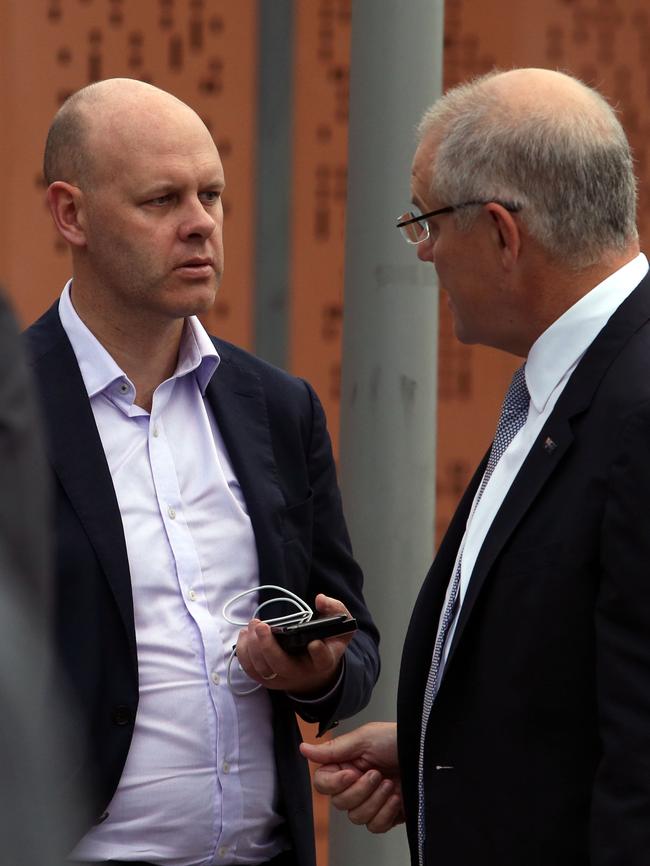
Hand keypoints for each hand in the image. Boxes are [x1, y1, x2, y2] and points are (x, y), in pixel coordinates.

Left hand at [234, 593, 353, 695]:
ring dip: (253, 647)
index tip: (314, 643)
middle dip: (269, 646)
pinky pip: (251, 670)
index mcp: (323, 660)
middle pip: (282, 665)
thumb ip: (335, 610)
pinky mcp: (267, 680)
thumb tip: (320, 599)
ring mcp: (282, 679)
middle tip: (261, 625)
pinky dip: (244, 653)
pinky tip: (246, 634)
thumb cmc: (326, 643)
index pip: (322, 659)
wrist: (314, 670)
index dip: (318, 652)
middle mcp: (301, 673)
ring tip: (253, 625)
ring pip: (263, 669)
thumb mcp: (340, 626)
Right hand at [300, 722, 403, 832]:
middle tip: (376, 774)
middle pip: (339, 804)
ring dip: (375, 800)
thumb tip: (304, 750)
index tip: (351, 772)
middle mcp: (355, 783)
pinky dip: (386, 812)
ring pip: (356, 817)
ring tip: (389, 784)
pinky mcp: (386, 814)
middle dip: (360, 790)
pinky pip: (375, 826)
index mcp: (346, 764)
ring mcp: (371, 800)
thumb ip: (333, 749)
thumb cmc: (398, 739)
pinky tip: (396, 797)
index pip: (322, 784)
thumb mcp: (365, 738)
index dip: (334, 783)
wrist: (427, 753)